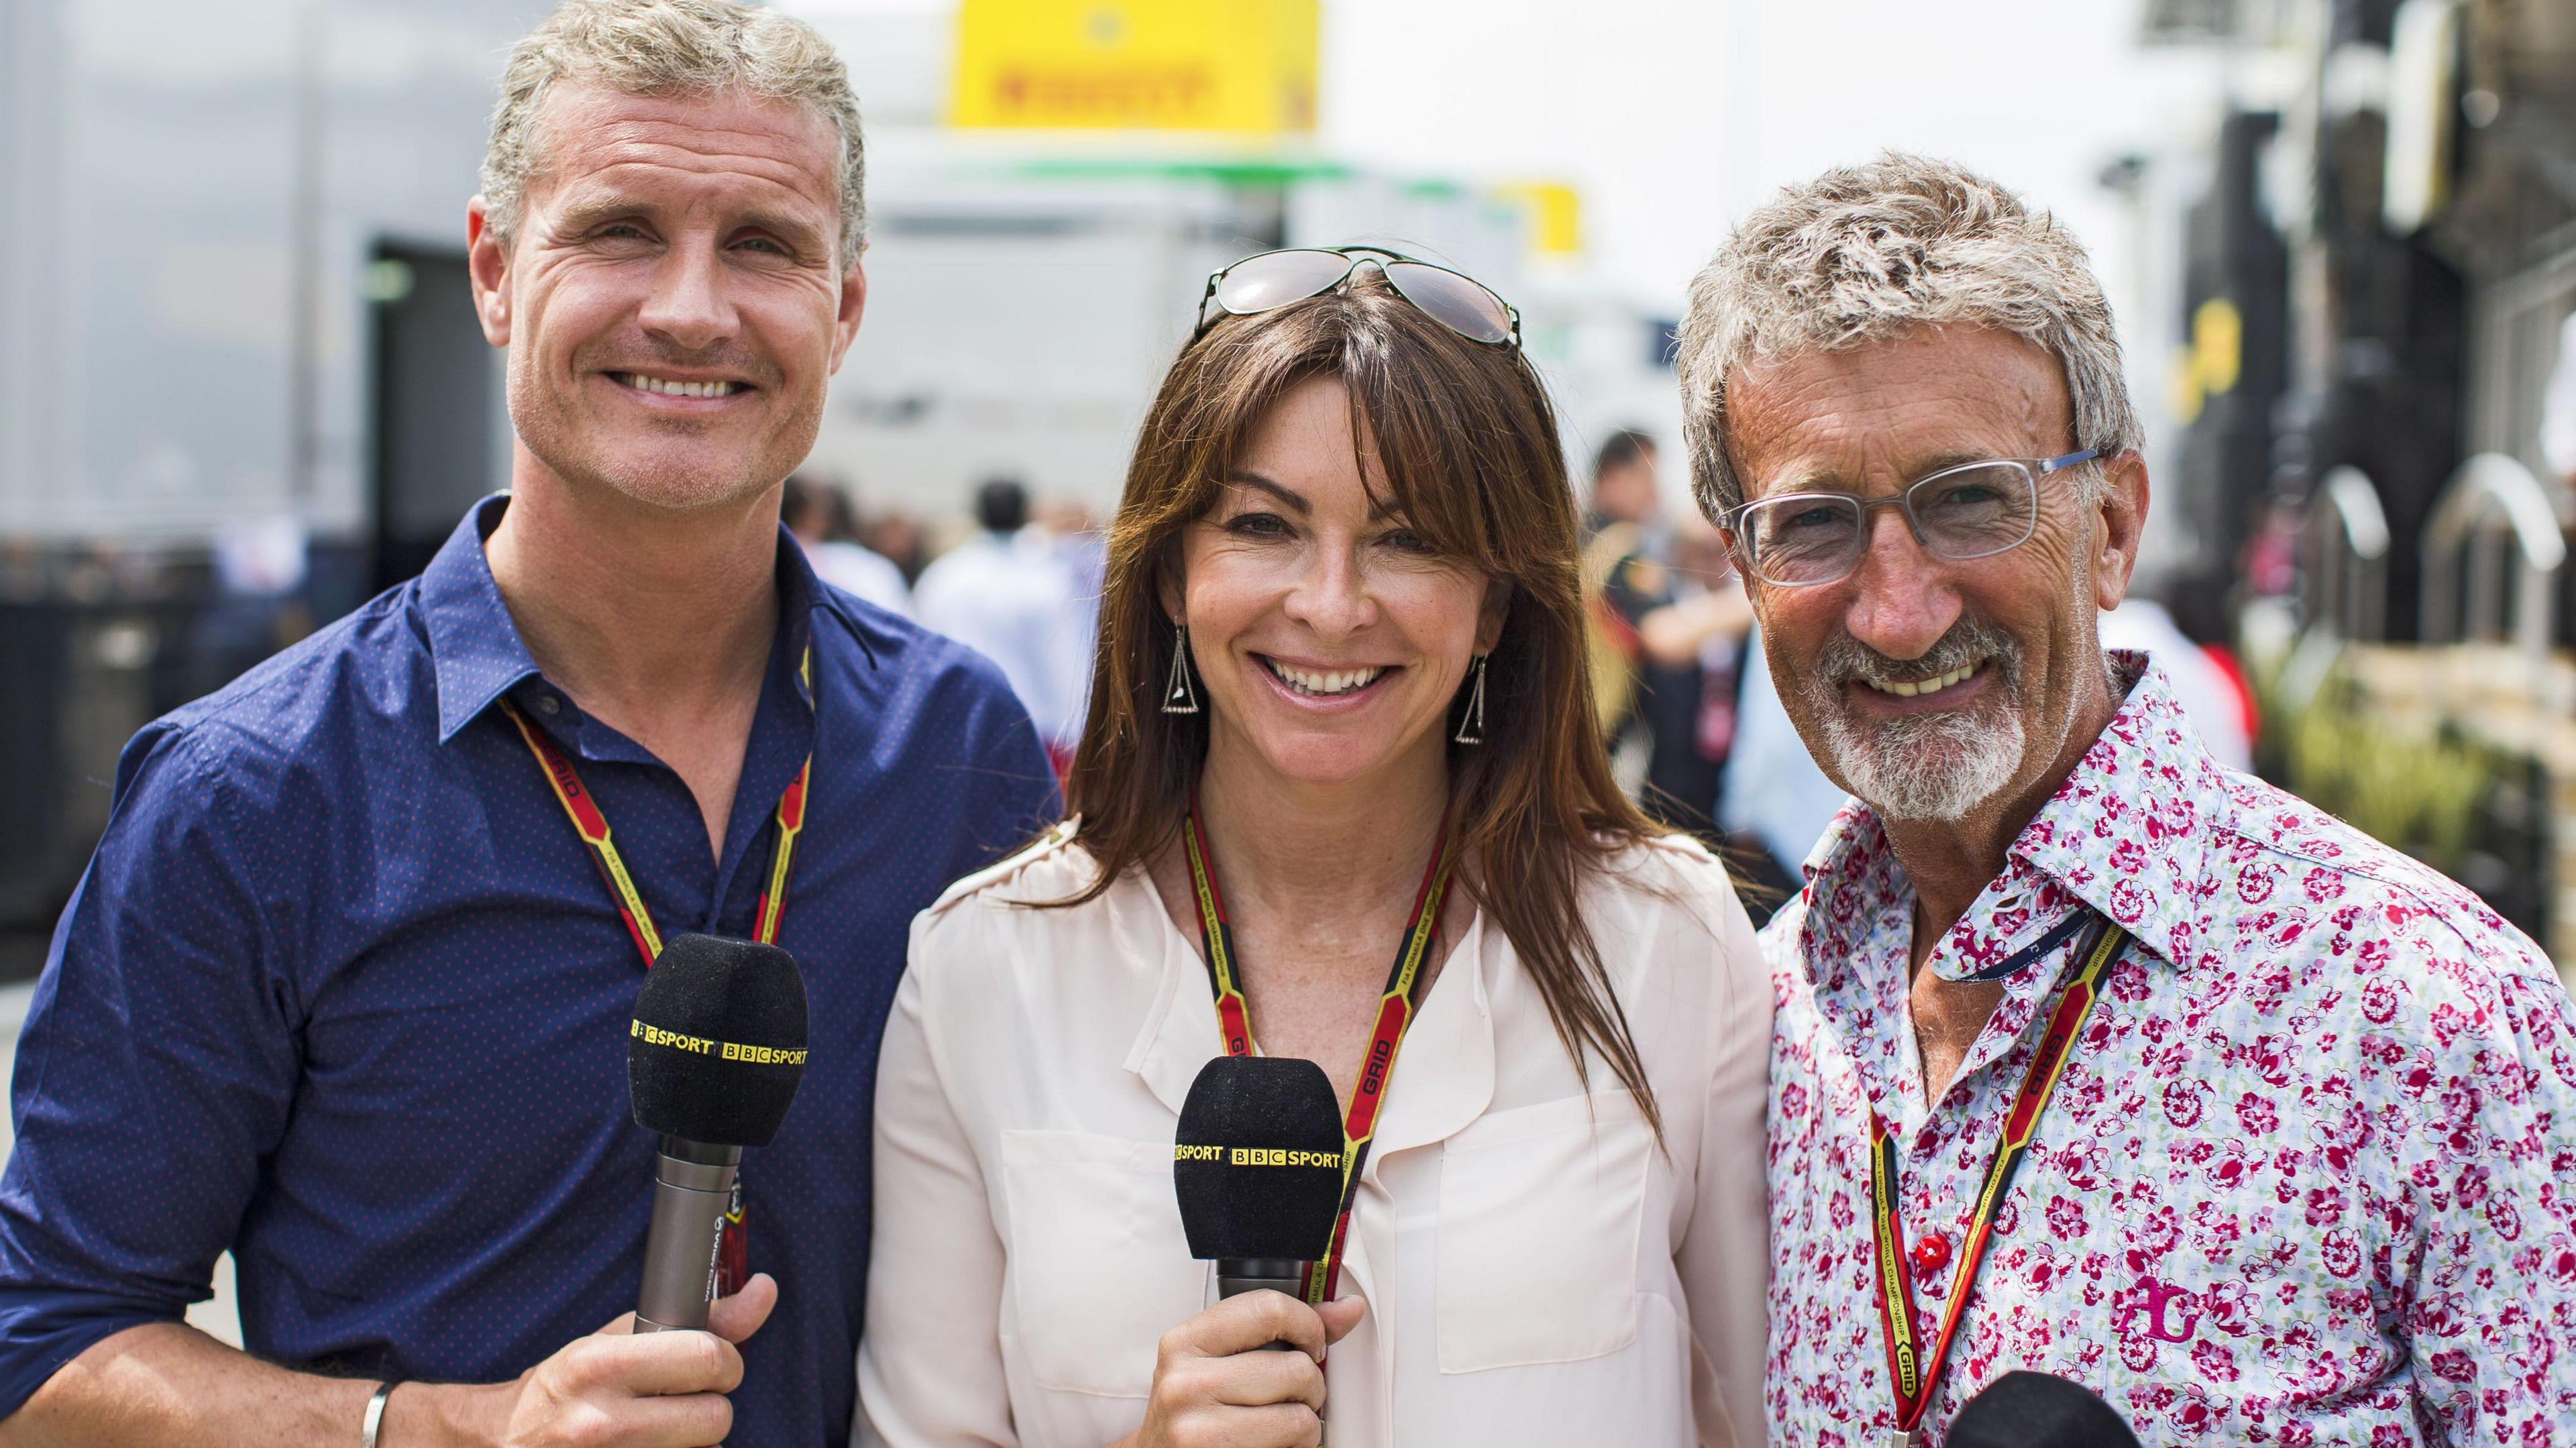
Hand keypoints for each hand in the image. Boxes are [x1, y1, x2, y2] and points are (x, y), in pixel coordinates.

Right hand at [400, 1274, 777, 1447]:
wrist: (504, 1443)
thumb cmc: (568, 1386)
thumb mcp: (617, 1340)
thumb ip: (698, 1318)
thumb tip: (765, 1289)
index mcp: (598, 1367)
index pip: (706, 1357)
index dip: (722, 1359)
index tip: (708, 1361)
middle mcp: (600, 1423)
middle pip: (716, 1417)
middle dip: (712, 1404)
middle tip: (683, 1399)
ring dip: (695, 1442)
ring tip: (658, 1429)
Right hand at [1119, 1291, 1364, 1447]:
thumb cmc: (1195, 1413)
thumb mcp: (1220, 1363)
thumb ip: (1283, 1332)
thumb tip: (1348, 1310)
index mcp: (1185, 1343)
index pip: (1268, 1308)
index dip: (1309, 1325)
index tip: (1313, 1344)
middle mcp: (1185, 1384)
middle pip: (1296, 1369)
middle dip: (1311, 1387)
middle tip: (1294, 1397)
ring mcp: (1197, 1430)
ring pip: (1301, 1418)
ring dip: (1306, 1426)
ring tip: (1281, 1426)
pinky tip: (1269, 1446)